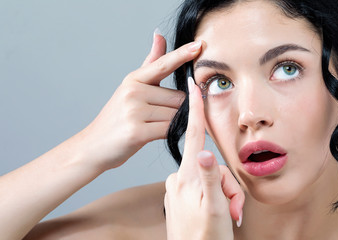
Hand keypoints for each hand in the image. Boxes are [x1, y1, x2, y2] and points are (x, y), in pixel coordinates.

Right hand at [75, 33, 202, 170]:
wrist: (94, 146)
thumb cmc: (117, 117)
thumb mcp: (131, 87)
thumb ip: (151, 63)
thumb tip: (160, 35)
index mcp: (133, 79)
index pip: (163, 64)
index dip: (183, 55)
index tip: (200, 45)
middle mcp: (133, 92)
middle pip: (179, 97)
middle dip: (177, 109)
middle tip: (158, 117)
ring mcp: (134, 111)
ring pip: (176, 115)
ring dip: (173, 123)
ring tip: (152, 126)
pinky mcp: (137, 132)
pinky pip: (169, 130)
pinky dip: (169, 134)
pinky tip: (154, 134)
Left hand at [164, 77, 244, 239]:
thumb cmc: (204, 238)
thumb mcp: (214, 209)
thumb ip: (211, 179)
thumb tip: (206, 153)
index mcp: (188, 176)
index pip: (195, 135)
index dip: (196, 109)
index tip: (192, 86)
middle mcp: (180, 178)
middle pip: (212, 165)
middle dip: (227, 184)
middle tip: (232, 208)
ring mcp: (179, 188)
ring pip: (211, 178)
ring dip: (224, 195)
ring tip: (226, 215)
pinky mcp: (181, 196)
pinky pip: (204, 188)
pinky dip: (215, 198)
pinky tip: (216, 214)